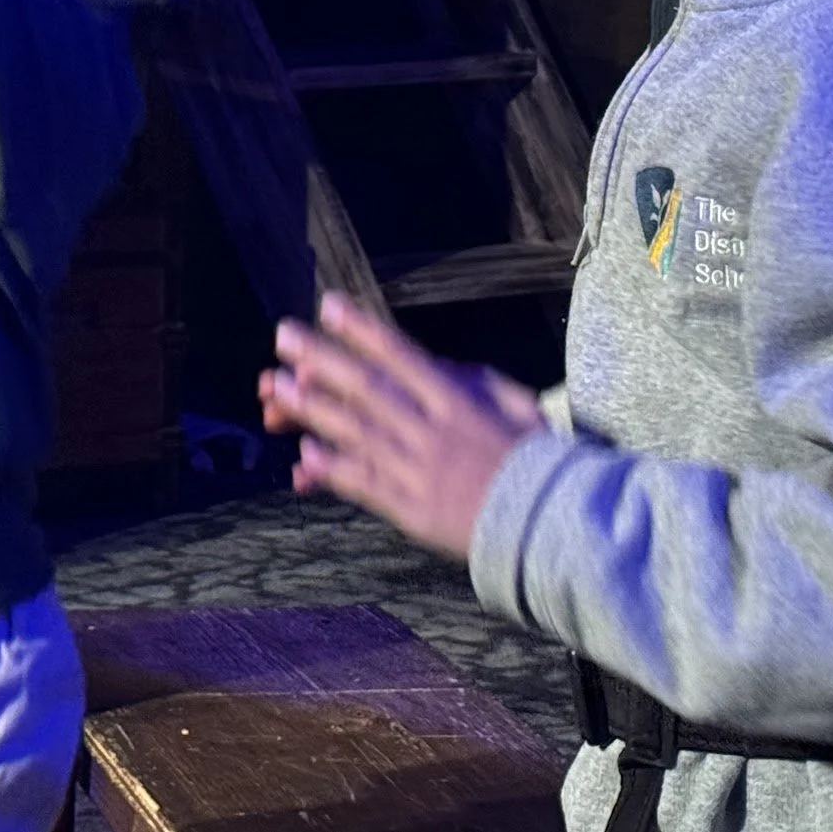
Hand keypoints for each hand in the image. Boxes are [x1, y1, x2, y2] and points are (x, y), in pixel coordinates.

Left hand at [259, 292, 545, 559]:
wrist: (555, 526)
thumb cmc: (539, 459)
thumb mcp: (517, 405)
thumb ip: (473, 381)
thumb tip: (438, 365)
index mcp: (457, 401)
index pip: (401, 356)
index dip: (363, 330)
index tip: (330, 305)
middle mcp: (432, 431)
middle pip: (367, 389)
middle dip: (322, 359)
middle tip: (284, 336)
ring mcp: (419, 472)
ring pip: (357, 434)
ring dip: (314, 410)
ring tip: (277, 389)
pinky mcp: (412, 511)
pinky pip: (366, 486)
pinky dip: (335, 470)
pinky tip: (304, 457)